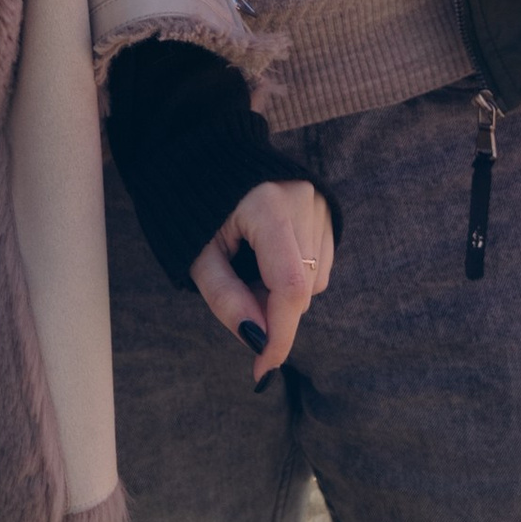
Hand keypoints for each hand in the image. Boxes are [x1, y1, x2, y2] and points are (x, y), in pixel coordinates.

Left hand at [190, 177, 335, 380]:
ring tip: (249, 266)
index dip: (279, 334)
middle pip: (301, 287)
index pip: (289, 285)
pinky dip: (295, 273)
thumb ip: (226, 297)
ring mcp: (318, 200)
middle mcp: (303, 200)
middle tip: (236, 290)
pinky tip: (267, 255)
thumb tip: (258, 340)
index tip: (263, 368)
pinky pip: (318, 262)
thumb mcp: (198, 256)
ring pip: (313, 279)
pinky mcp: (325, 204)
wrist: (205, 153)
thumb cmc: (194, 209)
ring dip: (283, 291)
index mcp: (268, 207)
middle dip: (271, 309)